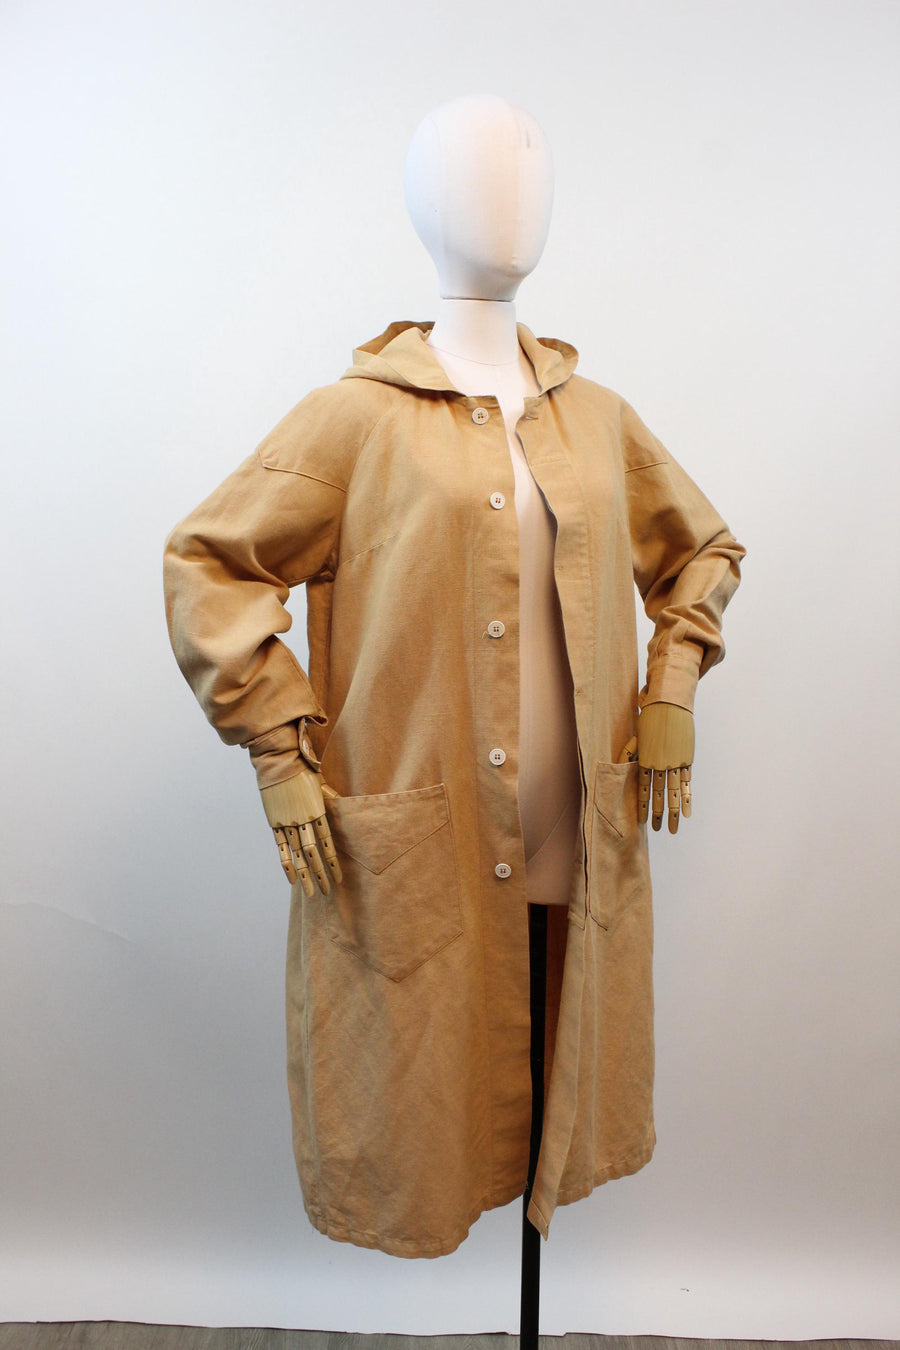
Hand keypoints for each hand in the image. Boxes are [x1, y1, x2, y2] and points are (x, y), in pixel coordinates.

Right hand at [259, 769, 342, 895]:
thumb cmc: (302, 769)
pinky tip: (292, 880)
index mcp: (318, 811)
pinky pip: (281, 848)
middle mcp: (304, 820)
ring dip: (305, 875)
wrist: (278, 761)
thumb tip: (343, 804)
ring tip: (311, 893)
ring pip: (298, 854)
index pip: (328, 843)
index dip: (333, 862)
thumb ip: (330, 798)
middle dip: (321, 874)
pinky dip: (286, 864)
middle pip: (313, 853)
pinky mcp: (275, 823)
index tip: (339, 878)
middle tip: (327, 892)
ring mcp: (288, 822)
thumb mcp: (320, 783)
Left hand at [625, 702, 695, 833]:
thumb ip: (632, 752)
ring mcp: (675, 762)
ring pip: (674, 793)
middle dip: (659, 814)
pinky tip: (687, 813)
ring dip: (674, 812)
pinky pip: (687, 783)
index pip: (643, 788)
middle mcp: (660, 763)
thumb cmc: (651, 716)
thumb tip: (624, 765)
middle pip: (659, 794)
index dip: (643, 805)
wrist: (670, 702)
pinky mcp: (687, 759)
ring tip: (673, 829)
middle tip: (658, 830)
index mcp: (645, 758)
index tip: (643, 820)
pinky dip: (687, 799)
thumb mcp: (639, 735)